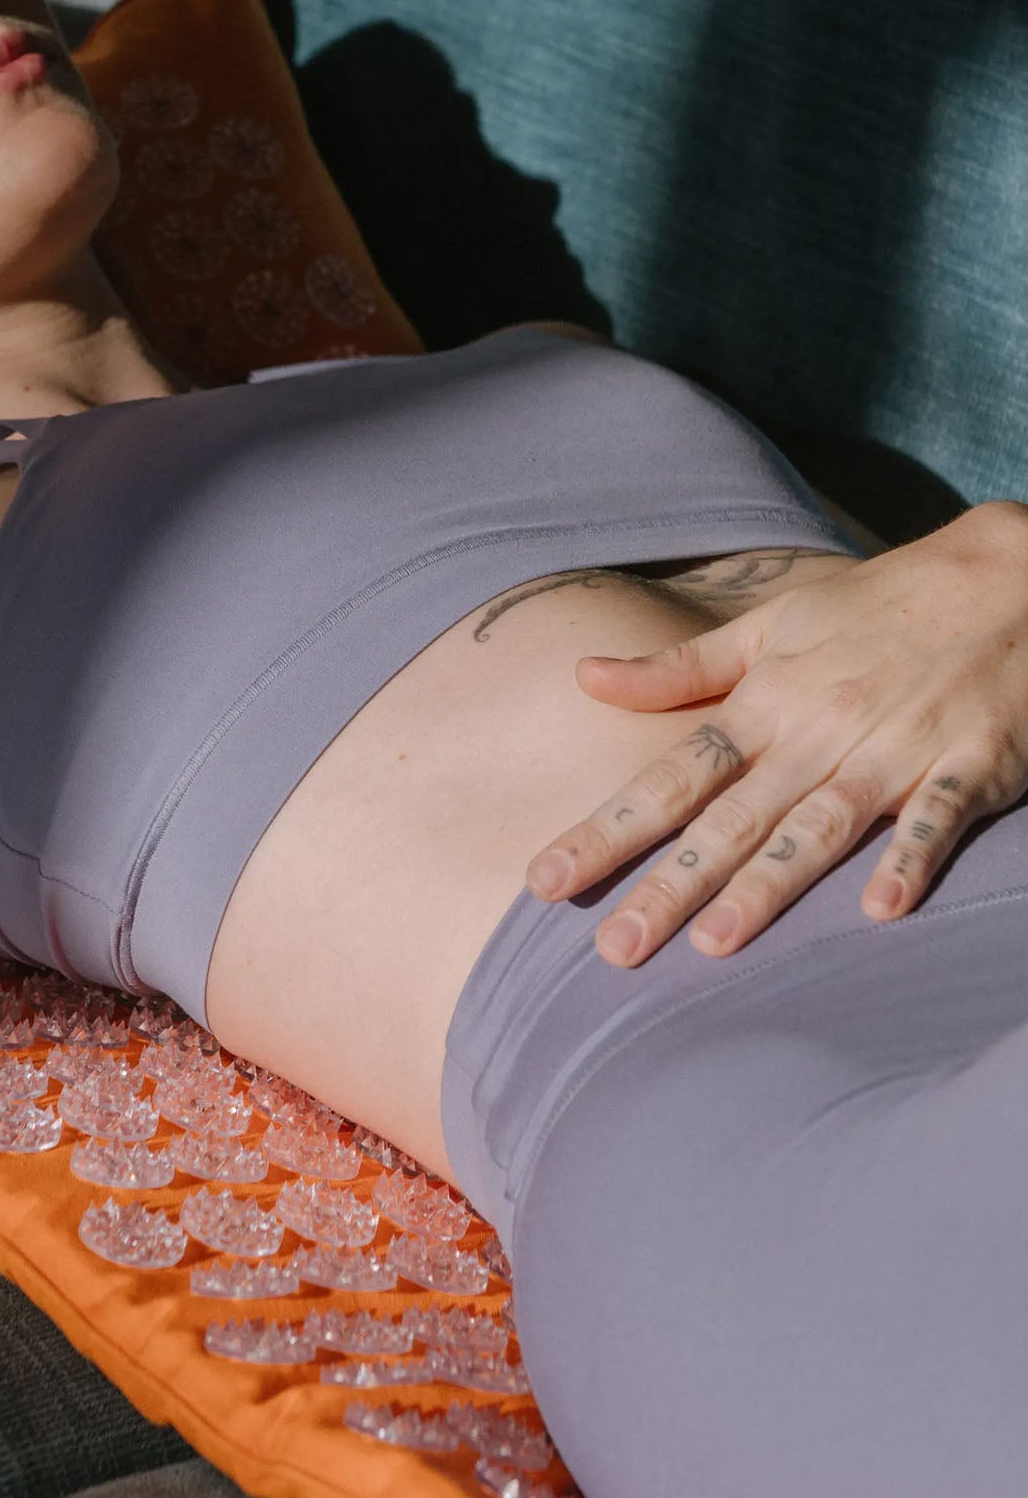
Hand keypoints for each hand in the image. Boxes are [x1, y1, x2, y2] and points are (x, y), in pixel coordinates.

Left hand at [524, 501, 1027, 964]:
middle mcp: (817, 734)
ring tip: (715, 945)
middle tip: (614, 950)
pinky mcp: (971, 765)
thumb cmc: (875, 608)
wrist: (1004, 577)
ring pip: (818, 828)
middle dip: (669, 885)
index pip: (668, 777)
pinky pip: (935, 820)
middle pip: (730, 820)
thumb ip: (678, 669)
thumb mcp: (768, 626)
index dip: (606, 830)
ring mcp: (894, 751)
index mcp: (764, 705)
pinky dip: (909, 860)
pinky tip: (881, 912)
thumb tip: (583, 677)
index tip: (545, 881)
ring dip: (768, 886)